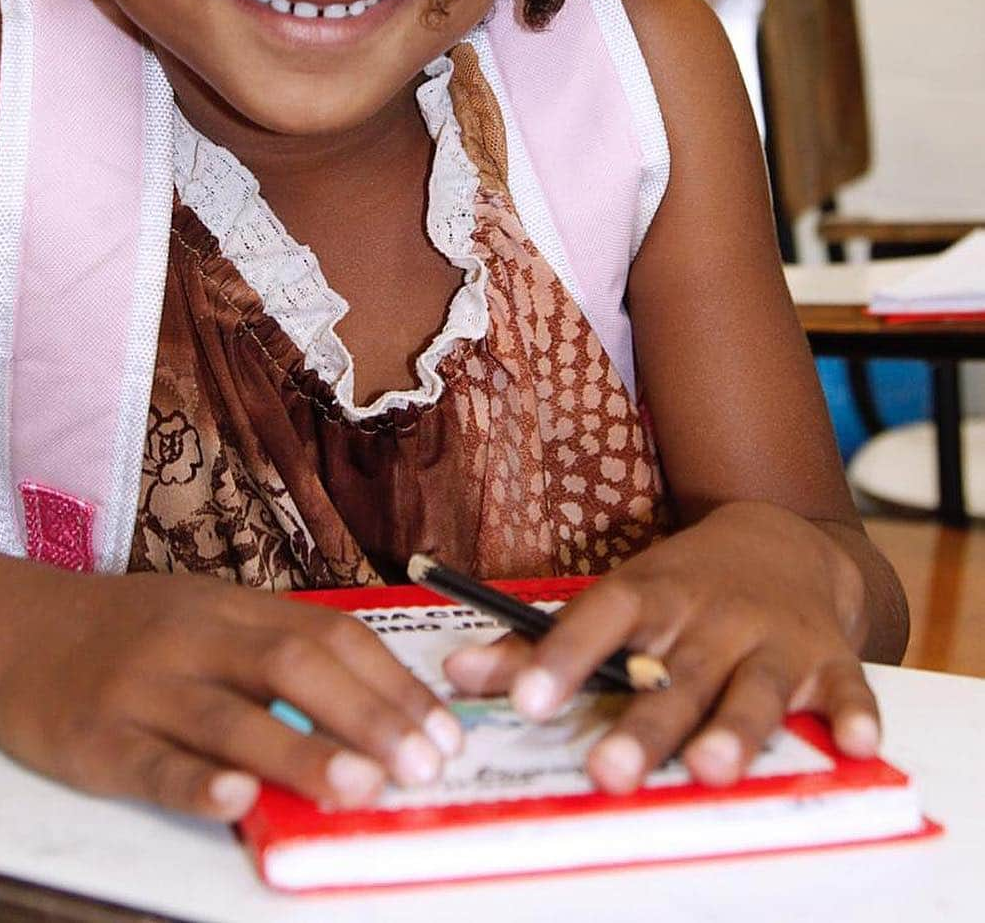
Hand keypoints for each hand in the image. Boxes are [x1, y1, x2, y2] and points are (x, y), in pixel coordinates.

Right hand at [0, 554, 460, 820]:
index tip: (443, 728)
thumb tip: (369, 703)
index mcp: (233, 608)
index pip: (330, 635)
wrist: (22, 632)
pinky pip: (152, 762)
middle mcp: (196, 639)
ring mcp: (145, 687)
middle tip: (424, 763)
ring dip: (302, 751)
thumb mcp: (209, 615)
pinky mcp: (97, 739)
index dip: (392, 682)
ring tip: (363, 786)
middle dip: (368, 714)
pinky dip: (196, 782)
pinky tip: (238, 800)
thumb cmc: (135, 631)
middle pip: (293, 666)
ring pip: (230, 717)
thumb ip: (274, 650)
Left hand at [443, 501, 878, 792]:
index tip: (525, 698)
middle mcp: (713, 614)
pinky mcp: (832, 659)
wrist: (782, 540)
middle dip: (645, 722)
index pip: (603, 619)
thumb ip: (544, 641)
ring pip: (754, 686)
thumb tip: (457, 674)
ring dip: (736, 728)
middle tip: (609, 769)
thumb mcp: (618, 597)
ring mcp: (774, 637)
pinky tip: (853, 743)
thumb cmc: (684, 586)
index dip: (563, 656)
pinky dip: (854, 714)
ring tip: (710, 768)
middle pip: (677, 671)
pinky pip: (847, 688)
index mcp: (653, 593)